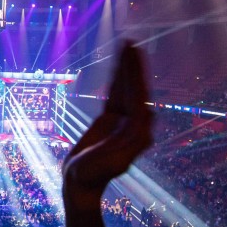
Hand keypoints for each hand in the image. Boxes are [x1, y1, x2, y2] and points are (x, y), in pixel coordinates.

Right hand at [63, 42, 151, 210]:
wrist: (80, 183)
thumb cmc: (94, 174)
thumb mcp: (113, 162)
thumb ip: (132, 145)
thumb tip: (146, 124)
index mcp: (139, 131)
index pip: (139, 97)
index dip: (136, 74)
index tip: (134, 54)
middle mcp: (135, 124)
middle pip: (135, 89)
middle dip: (133, 66)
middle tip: (131, 43)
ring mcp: (123, 120)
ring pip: (126, 89)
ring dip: (126, 69)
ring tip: (126, 46)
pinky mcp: (111, 120)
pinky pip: (115, 95)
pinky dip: (116, 80)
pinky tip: (117, 67)